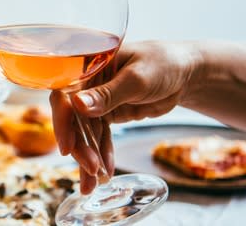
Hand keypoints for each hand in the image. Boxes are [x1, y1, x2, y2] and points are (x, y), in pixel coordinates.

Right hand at [50, 41, 200, 192]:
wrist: (184, 73)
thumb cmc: (162, 64)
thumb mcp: (137, 78)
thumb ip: (108, 93)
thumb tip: (78, 105)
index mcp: (86, 68)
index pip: (64, 96)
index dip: (61, 122)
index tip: (66, 148)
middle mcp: (85, 86)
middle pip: (73, 120)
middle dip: (80, 147)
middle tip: (91, 169)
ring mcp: (96, 102)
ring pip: (85, 133)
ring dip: (88, 157)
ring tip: (93, 183)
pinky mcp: (107, 114)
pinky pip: (99, 137)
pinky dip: (102, 155)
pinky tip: (105, 172)